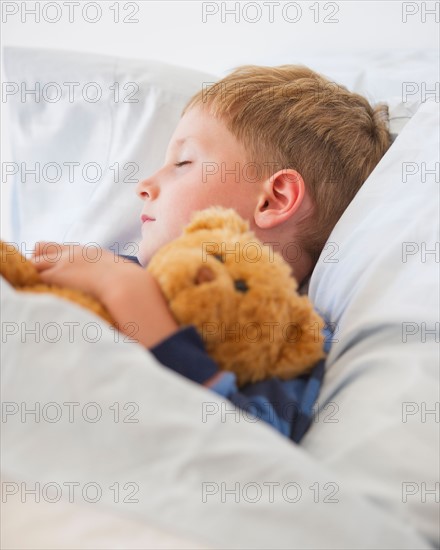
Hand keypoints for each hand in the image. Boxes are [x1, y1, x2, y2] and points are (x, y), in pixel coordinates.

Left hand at [31, 241, 178, 347]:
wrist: (130, 289)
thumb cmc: (133, 289)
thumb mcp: (125, 277)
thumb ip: (119, 279)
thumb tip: (134, 291)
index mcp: (92, 253)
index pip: (62, 248)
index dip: (53, 258)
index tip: (54, 270)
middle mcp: (76, 252)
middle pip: (42, 248)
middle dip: (39, 261)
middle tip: (42, 278)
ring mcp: (65, 262)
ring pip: (34, 262)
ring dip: (35, 275)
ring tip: (38, 289)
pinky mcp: (57, 274)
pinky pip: (34, 275)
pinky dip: (33, 284)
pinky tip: (38, 294)